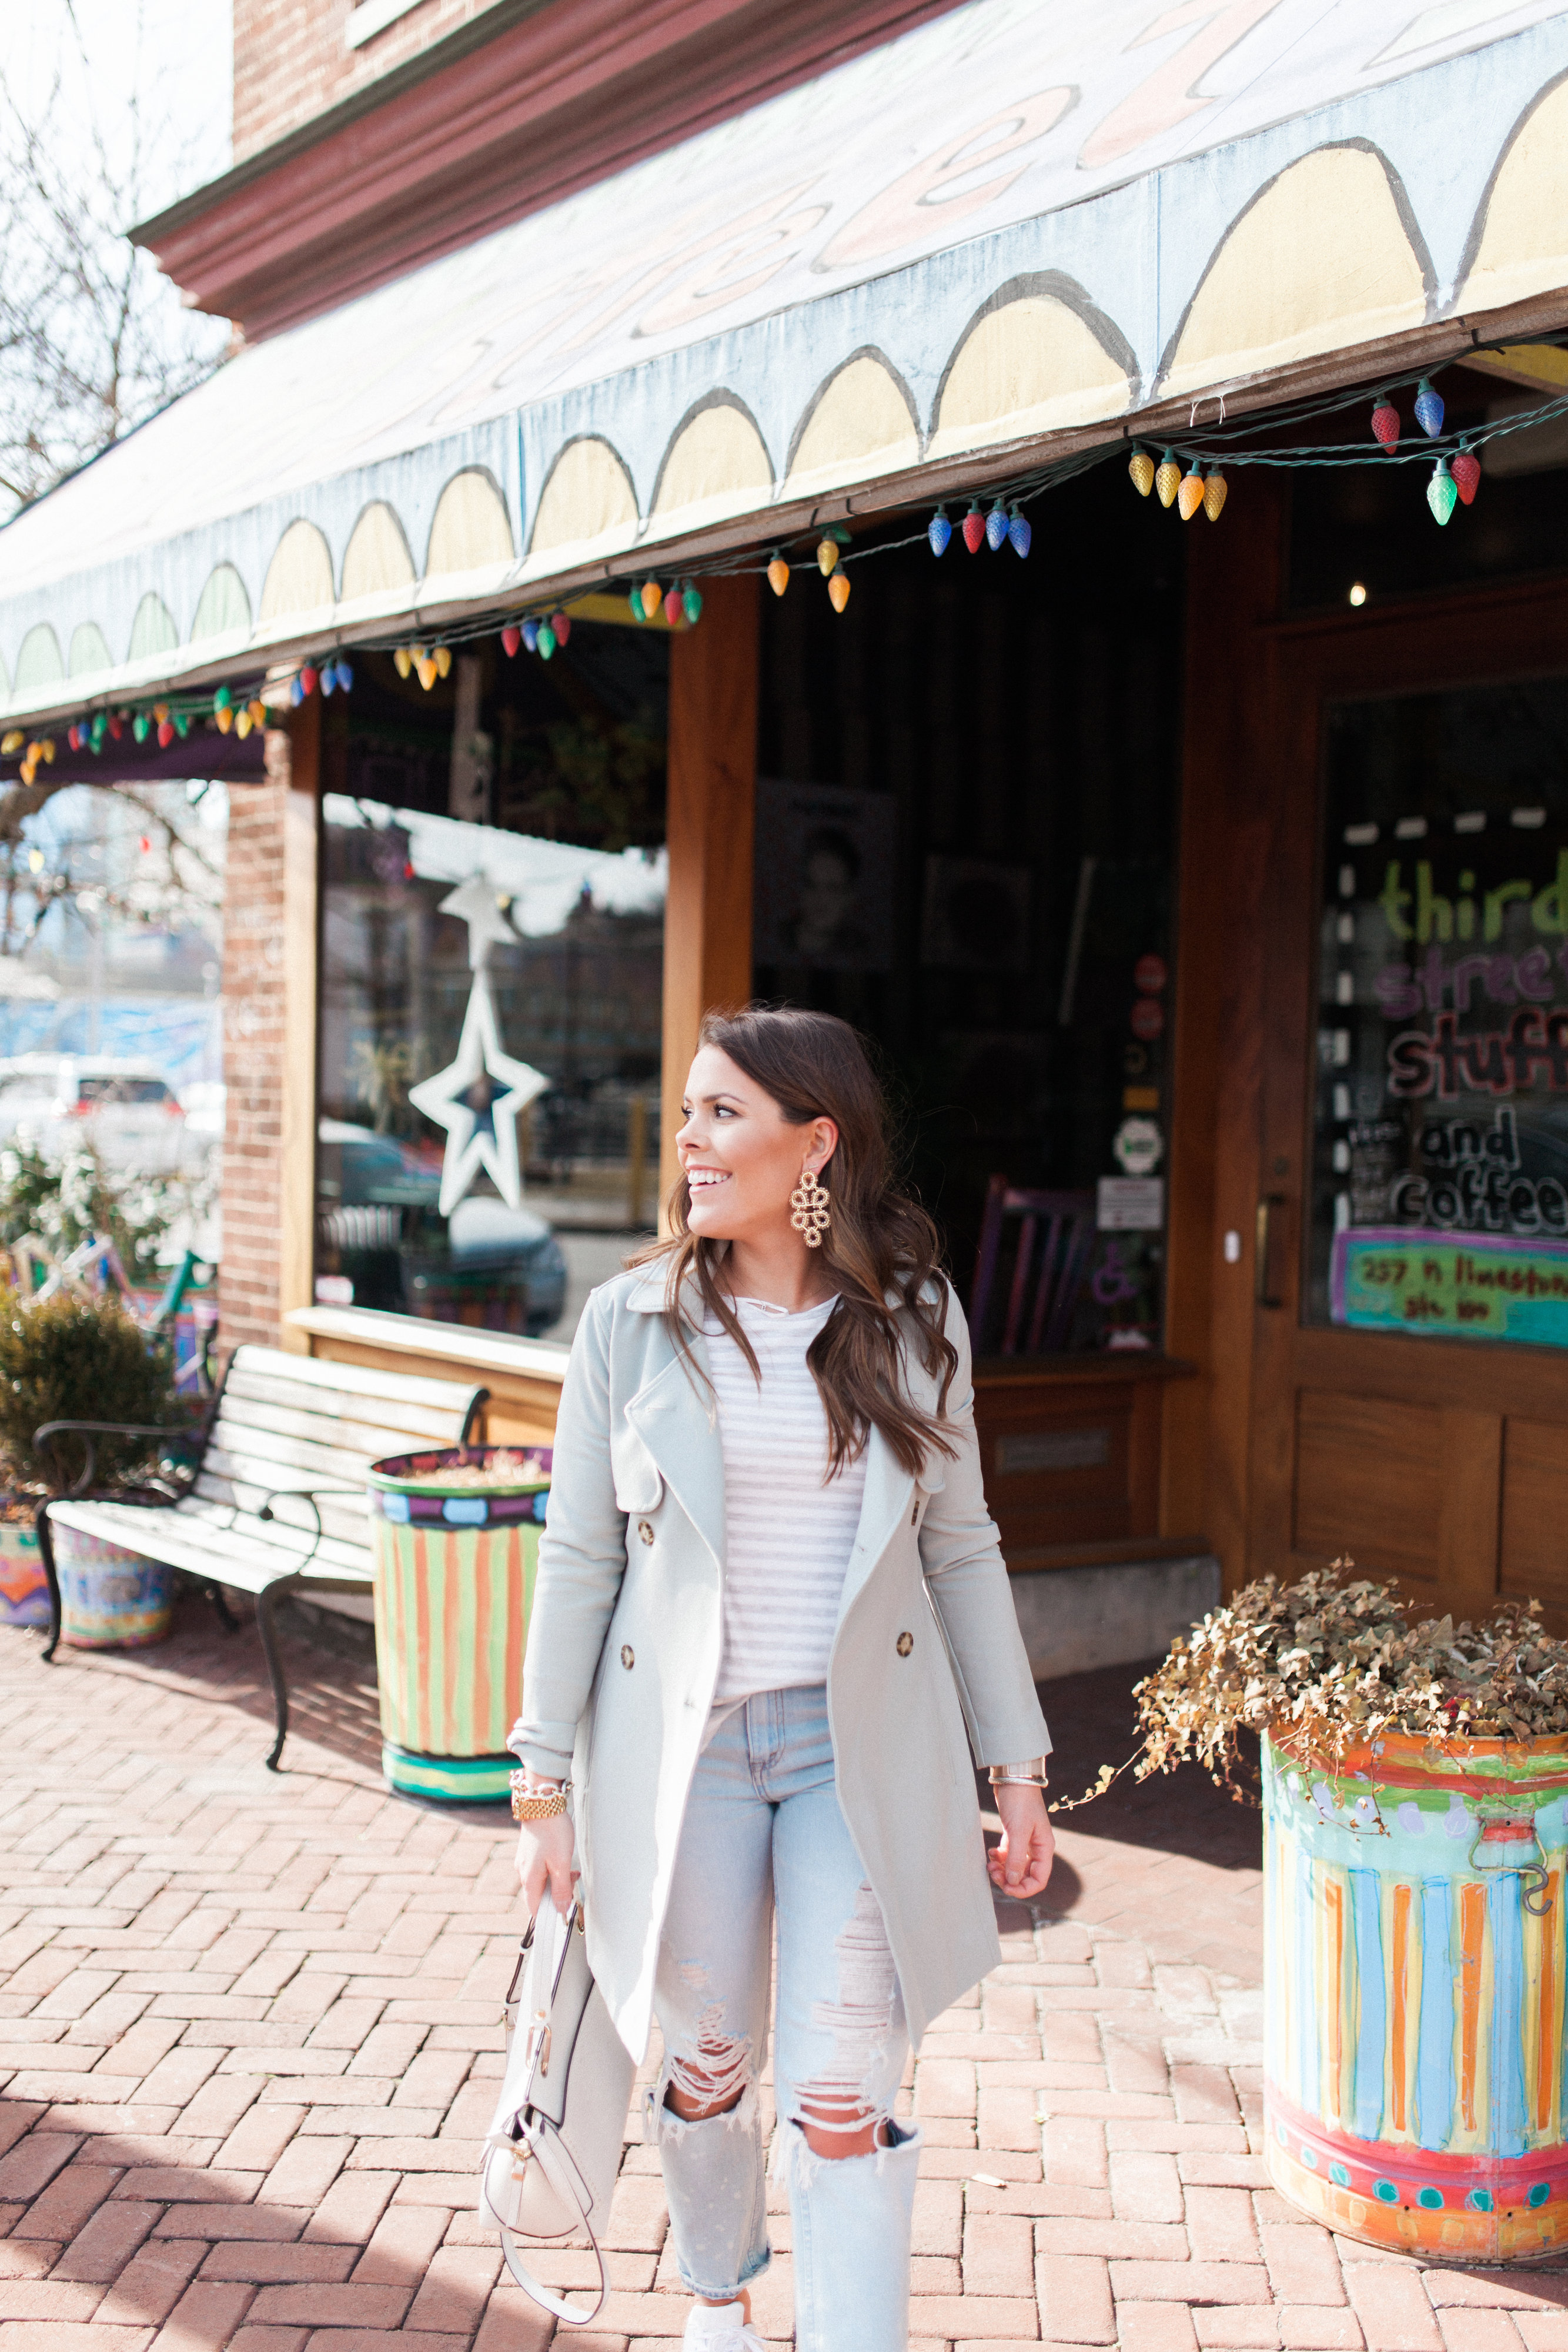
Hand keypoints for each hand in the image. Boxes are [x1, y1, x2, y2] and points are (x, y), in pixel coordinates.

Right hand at [515, 1812, 577, 1918]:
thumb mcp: (561, 1864)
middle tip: (573, 1884)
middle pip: (538, 1895)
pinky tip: (564, 1861)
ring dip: (557, 1882)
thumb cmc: (553, 1832)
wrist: (542, 1803)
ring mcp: (525, 1861)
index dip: (548, 1916)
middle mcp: (523, 1872)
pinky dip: (553, 1870)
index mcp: (529, 1879)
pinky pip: (541, 1869)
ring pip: (541, 1881)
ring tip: (572, 1872)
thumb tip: (560, 1911)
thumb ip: (561, 1889)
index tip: (562, 1916)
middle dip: (556, 1896)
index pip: (534, 1908)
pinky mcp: (529, 1851)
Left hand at [987, 1782, 1053, 1900]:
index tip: (1006, 1887)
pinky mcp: (1014, 1835)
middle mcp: (1036, 1848)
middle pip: (1025, 1875)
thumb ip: (1015, 1858)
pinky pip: (1007, 1855)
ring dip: (1002, 1870)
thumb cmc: (1020, 1802)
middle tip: (993, 1874)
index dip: (1024, 1889)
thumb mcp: (1018, 1831)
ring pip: (1014, 1866)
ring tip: (989, 1864)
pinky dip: (999, 1858)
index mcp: (1044, 1848)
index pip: (1039, 1880)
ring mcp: (1025, 1842)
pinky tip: (991, 1853)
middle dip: (1009, 1879)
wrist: (1012, 1778)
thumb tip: (1012, 1882)